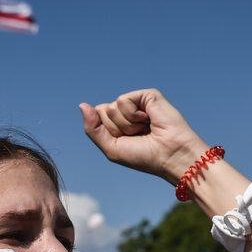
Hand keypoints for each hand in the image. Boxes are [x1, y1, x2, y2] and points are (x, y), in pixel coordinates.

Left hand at [80, 89, 207, 181]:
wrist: (169, 155)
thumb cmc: (143, 156)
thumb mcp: (111, 148)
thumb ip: (93, 128)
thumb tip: (82, 105)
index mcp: (118, 123)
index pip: (96, 118)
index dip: (107, 132)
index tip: (126, 142)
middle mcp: (127, 111)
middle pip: (102, 111)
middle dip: (115, 128)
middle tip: (136, 136)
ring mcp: (137, 102)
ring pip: (111, 107)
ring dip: (125, 124)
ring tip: (144, 129)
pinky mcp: (147, 95)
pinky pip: (123, 100)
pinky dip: (132, 115)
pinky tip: (148, 119)